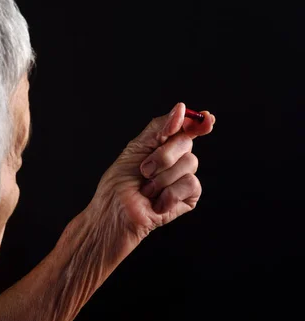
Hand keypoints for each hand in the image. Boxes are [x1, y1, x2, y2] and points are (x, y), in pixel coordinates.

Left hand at [83, 102, 214, 255]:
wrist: (114, 211)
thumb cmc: (119, 183)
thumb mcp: (136, 147)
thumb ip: (160, 127)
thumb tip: (182, 109)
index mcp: (164, 145)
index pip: (187, 128)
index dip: (198, 122)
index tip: (206, 118)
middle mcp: (176, 160)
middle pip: (186, 143)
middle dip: (162, 155)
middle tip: (144, 170)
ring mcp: (183, 179)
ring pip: (190, 163)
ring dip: (161, 177)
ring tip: (147, 189)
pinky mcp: (188, 198)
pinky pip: (190, 184)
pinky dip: (169, 192)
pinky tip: (156, 201)